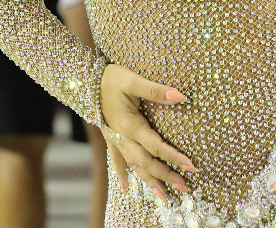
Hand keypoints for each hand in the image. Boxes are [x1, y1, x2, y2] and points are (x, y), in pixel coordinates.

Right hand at [100, 63, 194, 200]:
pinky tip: (125, 188)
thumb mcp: (133, 80)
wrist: (84, 81)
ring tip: (163, 196)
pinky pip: (116, 161)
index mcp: (131, 126)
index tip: (191, 166)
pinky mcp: (109, 137)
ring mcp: (115, 140)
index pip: (157, 147)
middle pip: (147, 163)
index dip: (174, 157)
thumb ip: (156, 90)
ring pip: (134, 166)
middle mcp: (123, 138)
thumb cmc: (110, 78)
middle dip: (166, 176)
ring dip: (149, 181)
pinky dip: (122, 175)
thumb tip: (181, 97)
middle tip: (185, 187)